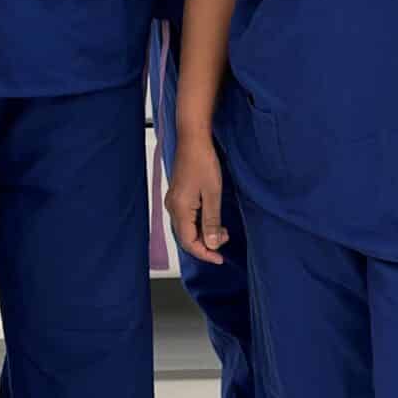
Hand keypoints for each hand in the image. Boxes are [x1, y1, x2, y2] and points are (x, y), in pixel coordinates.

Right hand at [165, 131, 228, 265]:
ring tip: (222, 230)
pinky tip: (212, 219)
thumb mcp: (213, 194)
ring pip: (186, 228)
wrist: (193, 139)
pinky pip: (186, 218)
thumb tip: (212, 244)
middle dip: (205, 244)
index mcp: (180, 209)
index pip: (189, 242)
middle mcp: (172, 207)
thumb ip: (212, 222)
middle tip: (225, 241)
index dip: (205, 253)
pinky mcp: (177, 195)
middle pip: (186, 237)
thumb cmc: (203, 162)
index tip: (220, 258)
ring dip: (203, 233)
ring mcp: (173, 201)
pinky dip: (199, 224)